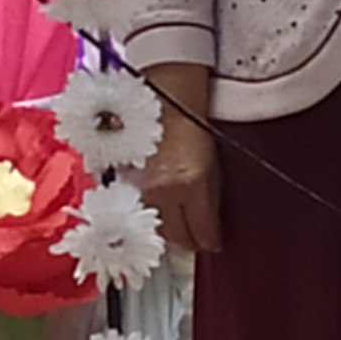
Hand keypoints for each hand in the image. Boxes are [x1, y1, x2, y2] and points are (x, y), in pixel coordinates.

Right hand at [134, 104, 220, 256]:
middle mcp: (164, 190)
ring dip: (168, 229)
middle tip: (197, 239)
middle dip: (189, 240)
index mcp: (191, 183)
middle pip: (176, 236)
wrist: (165, 96)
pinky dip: (151, 212)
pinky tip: (160, 208)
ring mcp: (142, 186)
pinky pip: (140, 208)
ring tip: (178, 224)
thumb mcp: (213, 163)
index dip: (209, 242)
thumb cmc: (192, 120)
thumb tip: (211, 222)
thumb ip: (211, 197)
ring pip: (156, 227)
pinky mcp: (126, 181)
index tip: (213, 243)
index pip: (201, 232)